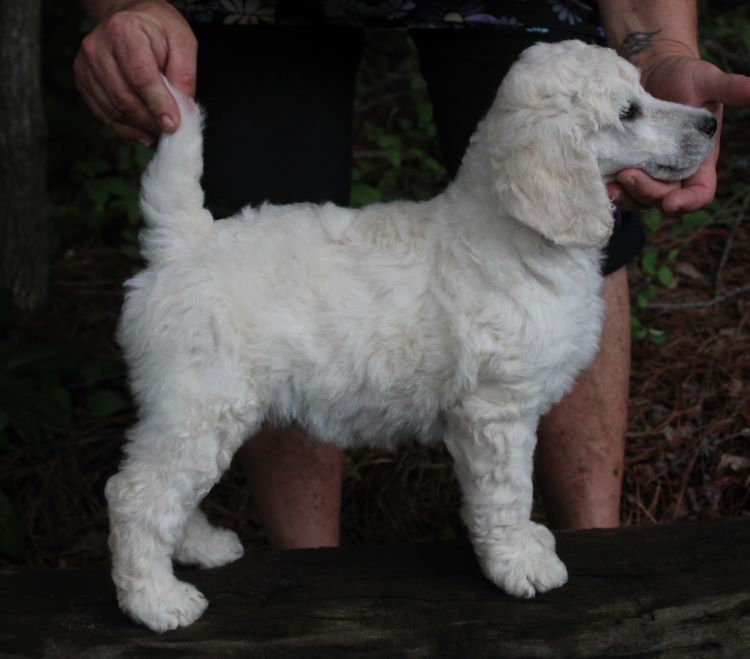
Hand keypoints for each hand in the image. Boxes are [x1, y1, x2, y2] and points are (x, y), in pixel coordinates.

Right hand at [74, 0, 197, 143]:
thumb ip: (185, 75)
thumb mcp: (182, 42)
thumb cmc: (158, 29)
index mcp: (124, 31)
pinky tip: (142, 131)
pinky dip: (125, 128)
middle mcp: (98, 47)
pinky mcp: (83, 79)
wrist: (129, 18)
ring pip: (113, 110)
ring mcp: (87, 64)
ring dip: (139, 127)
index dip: (158, 105)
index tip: (173, 125)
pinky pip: (103, 113)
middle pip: (124, 98)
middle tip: (169, 131)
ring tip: (158, 131)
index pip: (140, 77)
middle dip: (150, 121)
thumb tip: (184, 110)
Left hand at [607, 54, 749, 213]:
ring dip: (625, 197)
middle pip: (663, 198)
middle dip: (646, 192)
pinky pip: (620, 188)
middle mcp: (674, 171)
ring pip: (639, 199)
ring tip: (610, 185)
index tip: (669, 203)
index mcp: (699, 160)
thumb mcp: (707, 80)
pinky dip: (611, 189)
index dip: (688, 203)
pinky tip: (599, 181)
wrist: (651, 69)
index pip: (699, 193)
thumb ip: (730, 88)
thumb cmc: (683, 75)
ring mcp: (649, 171)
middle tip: (627, 175)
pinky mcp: (626, 164)